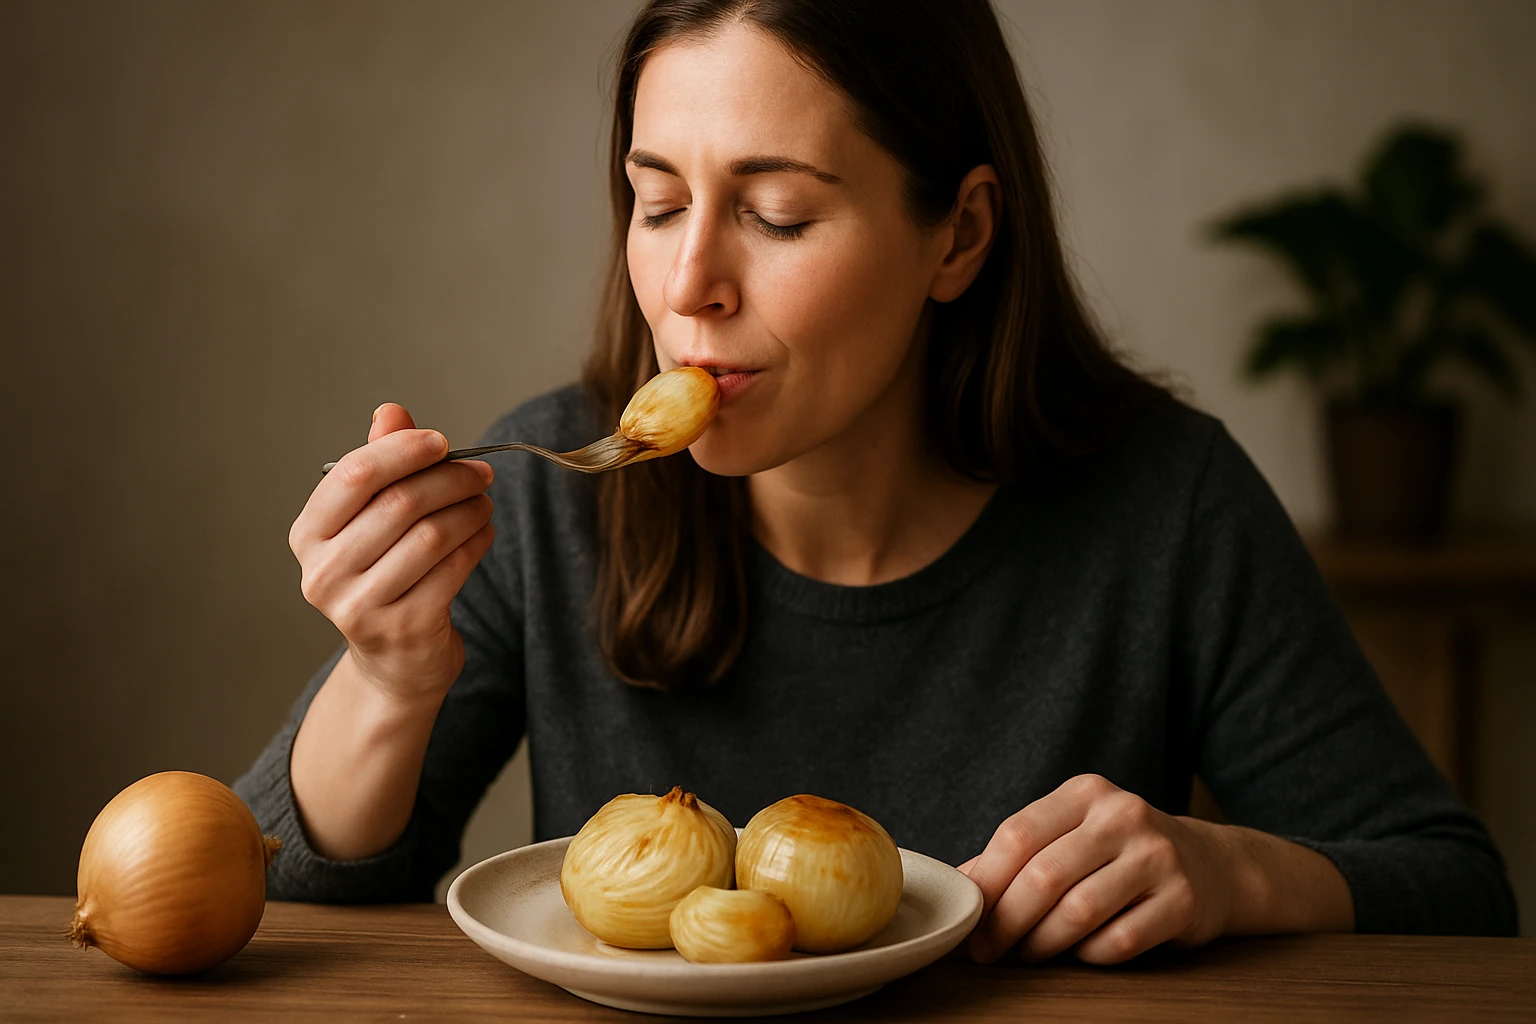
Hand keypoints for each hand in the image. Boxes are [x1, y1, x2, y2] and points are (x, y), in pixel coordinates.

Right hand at [288, 403, 495, 703]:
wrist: (393, 661)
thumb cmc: (384, 574)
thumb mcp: (371, 520)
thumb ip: (380, 464)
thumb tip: (390, 411)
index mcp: (308, 535)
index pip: (354, 475)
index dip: (403, 451)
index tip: (441, 442)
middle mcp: (323, 572)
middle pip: (399, 503)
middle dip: (449, 479)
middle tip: (481, 473)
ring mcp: (360, 605)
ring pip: (431, 536)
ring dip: (469, 510)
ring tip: (483, 502)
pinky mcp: (404, 628)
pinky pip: (453, 569)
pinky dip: (477, 542)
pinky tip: (483, 532)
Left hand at [959, 774, 1236, 964]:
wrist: (1211, 865)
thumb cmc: (1119, 852)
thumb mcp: (1073, 833)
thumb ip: (1019, 854)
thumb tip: (960, 885)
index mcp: (1087, 792)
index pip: (1018, 834)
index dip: (986, 882)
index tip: (969, 919)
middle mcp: (1124, 815)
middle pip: (1044, 876)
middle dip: (1007, 921)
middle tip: (988, 950)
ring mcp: (1158, 856)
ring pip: (1079, 911)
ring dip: (1043, 942)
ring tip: (1030, 953)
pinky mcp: (1183, 900)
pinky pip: (1118, 941)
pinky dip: (1089, 954)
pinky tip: (1081, 953)